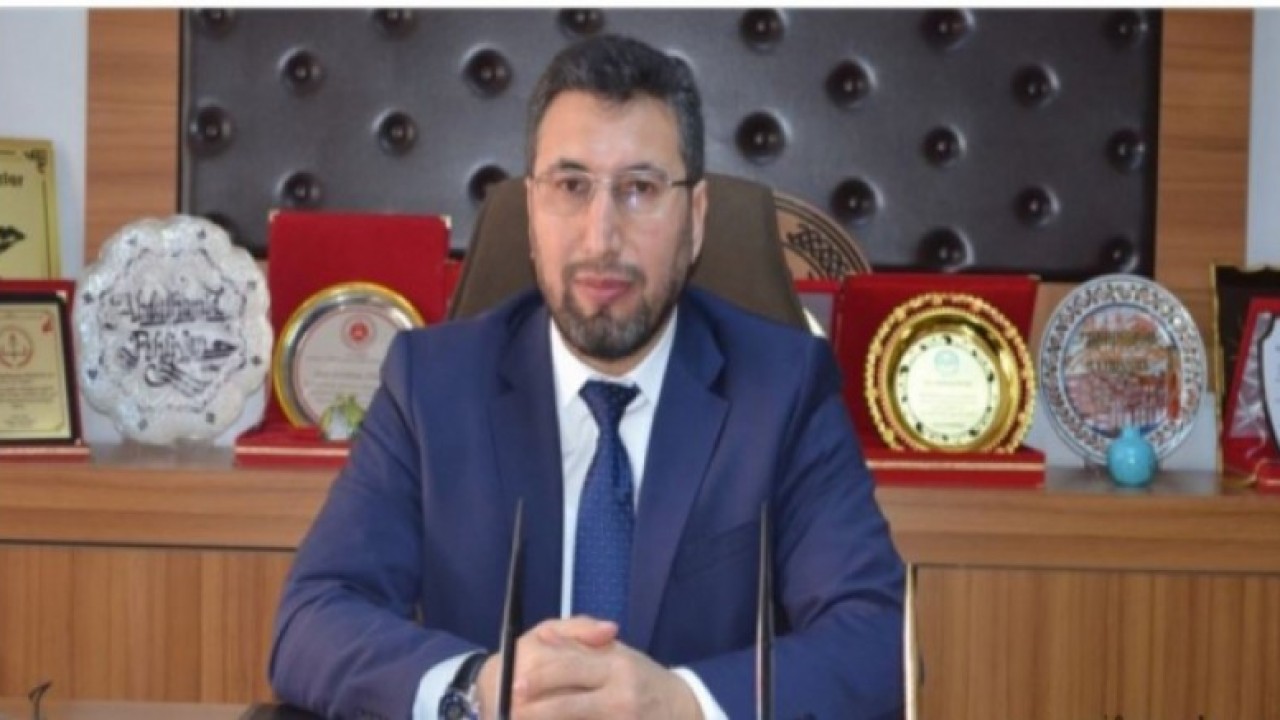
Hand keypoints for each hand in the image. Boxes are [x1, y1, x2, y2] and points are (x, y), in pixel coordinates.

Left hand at [474, 616, 702, 719]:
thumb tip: (544, 638)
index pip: (569, 668)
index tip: (513, 684)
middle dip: (535, 711)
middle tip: (509, 709)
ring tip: (523, 719)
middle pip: (568, 706)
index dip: (539, 677)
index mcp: (616, 666)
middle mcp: (620, 697)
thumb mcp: (619, 654)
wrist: (682, 711)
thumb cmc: (644, 679)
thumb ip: (581, 645)